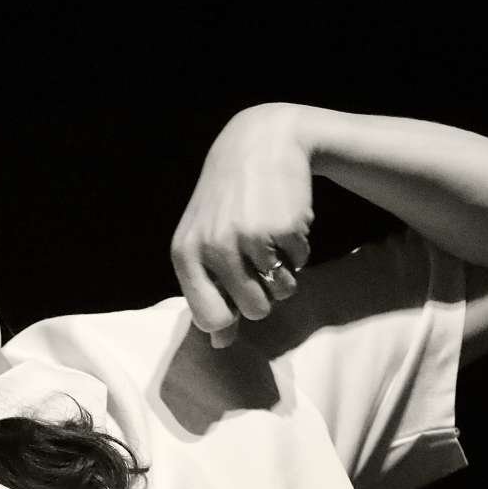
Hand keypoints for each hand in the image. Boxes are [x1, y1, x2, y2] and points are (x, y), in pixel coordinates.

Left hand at [169, 103, 314, 348]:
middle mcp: (214, 247)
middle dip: (264, 295)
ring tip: (271, 241)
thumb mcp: (204, 240)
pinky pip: (301, 265)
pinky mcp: (284, 228)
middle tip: (259, 263)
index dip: (229, 318)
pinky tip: (284, 221)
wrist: (261, 142)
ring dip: (284, 275)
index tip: (235, 299)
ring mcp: (250, 238)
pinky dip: (299, 251)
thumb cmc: (228, 200)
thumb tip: (220, 346)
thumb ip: (208, 291)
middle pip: (253, 310)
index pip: (209, 318)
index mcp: (186, 254)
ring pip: (281, 292)